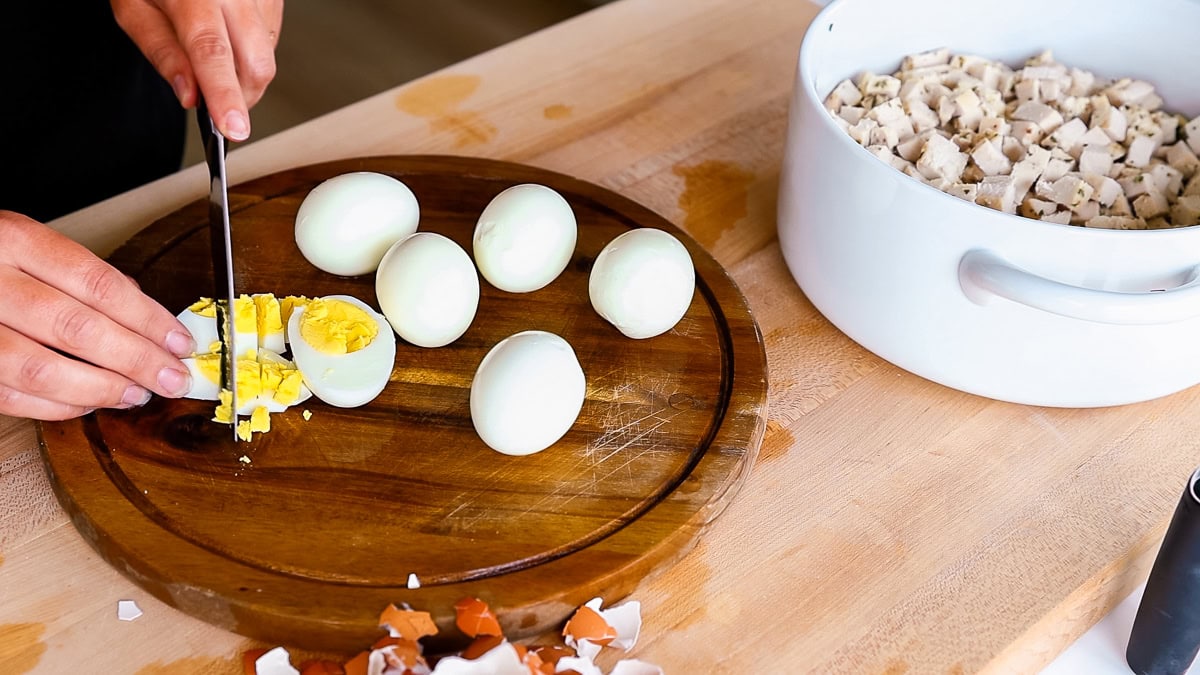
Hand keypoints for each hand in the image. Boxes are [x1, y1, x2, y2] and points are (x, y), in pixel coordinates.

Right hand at [0, 211, 194, 420]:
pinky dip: (58, 406)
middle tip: (172, 378)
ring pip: (42, 370)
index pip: (98, 284)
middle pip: (76, 328)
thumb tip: (149, 320)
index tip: (180, 342)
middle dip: (135, 360)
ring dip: (100, 388)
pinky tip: (89, 401)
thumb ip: (82, 279)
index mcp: (12, 240)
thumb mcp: (28, 246)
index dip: (148, 319)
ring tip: (136, 393)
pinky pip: (11, 397)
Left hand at [111, 0, 283, 140]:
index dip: (225, 96)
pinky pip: (271, 40)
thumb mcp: (134, 9)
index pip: (213, 53)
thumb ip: (161, 52)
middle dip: (241, 97)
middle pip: (256, 64)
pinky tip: (231, 39)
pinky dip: (252, 54)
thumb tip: (190, 95)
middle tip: (217, 106)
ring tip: (216, 60)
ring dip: (245, 76)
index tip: (233, 128)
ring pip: (268, 57)